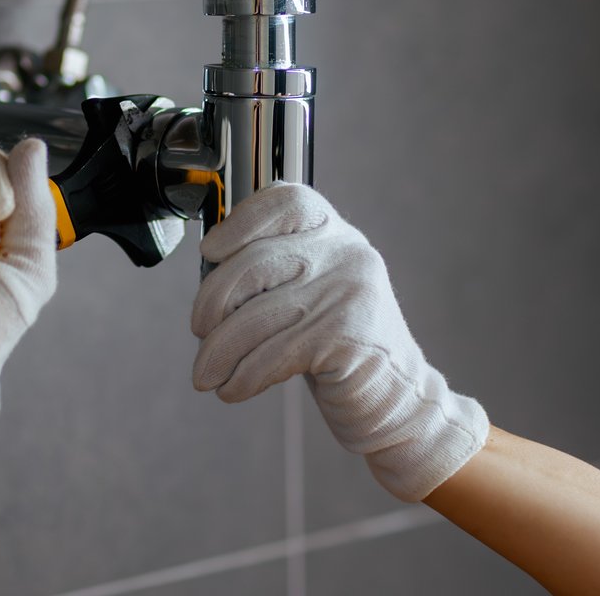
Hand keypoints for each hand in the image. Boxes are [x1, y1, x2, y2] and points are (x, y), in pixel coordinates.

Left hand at [190, 182, 488, 501]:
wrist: (399, 398)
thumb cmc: (339, 343)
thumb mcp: (311, 290)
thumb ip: (272, 270)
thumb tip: (206, 276)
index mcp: (335, 231)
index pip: (284, 202)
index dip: (239, 222)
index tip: (210, 253)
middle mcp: (347, 252)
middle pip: (255, 263)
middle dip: (213, 301)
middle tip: (199, 331)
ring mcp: (350, 293)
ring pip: (257, 316)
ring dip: (219, 351)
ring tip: (206, 374)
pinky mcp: (347, 338)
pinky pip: (274, 354)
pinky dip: (244, 375)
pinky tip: (233, 389)